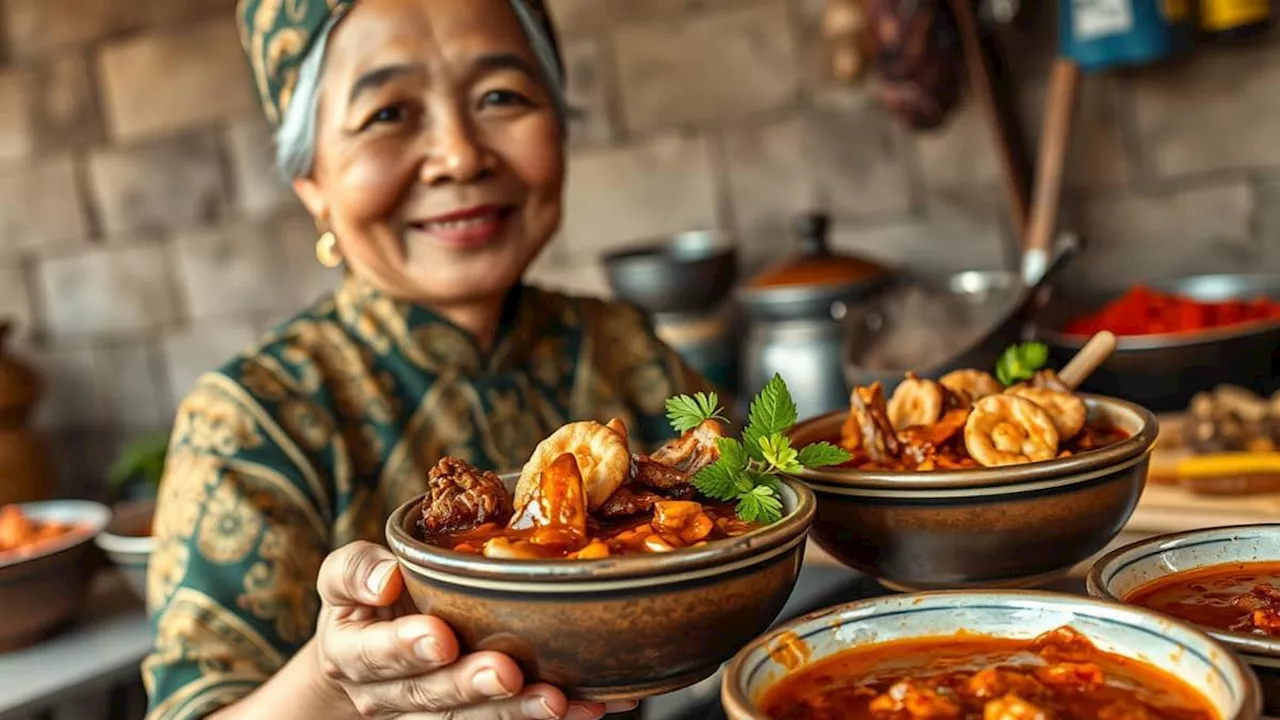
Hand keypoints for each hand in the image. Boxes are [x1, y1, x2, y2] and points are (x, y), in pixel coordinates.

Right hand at [314, 541, 637, 718]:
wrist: (371, 652)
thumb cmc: (367, 602)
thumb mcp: (346, 576)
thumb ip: (357, 570)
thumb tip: (386, 577)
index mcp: (353, 655)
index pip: (374, 656)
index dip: (405, 649)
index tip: (440, 638)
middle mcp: (390, 695)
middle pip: (430, 697)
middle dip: (471, 686)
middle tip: (506, 672)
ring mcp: (432, 716)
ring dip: (516, 714)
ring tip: (556, 701)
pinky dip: (555, 717)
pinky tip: (589, 705)